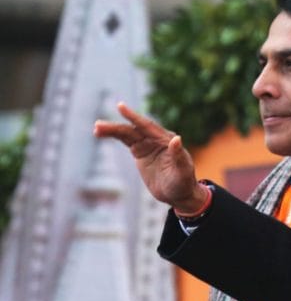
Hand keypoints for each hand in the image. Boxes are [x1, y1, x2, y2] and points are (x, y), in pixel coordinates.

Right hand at [93, 102, 208, 212]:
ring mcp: (148, 145)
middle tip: (98, 125)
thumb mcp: (183, 171)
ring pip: (128, 134)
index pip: (147, 126)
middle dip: (116, 127)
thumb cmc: (184, 183)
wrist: (180, 193)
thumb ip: (179, 155)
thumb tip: (176, 138)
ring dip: (112, 130)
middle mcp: (157, 139)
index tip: (120, 106)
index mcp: (166, 140)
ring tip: (96, 129)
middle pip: (134, 129)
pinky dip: (115, 137)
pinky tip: (101, 134)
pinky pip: (126, 141)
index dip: (134, 117)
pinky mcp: (141, 152)